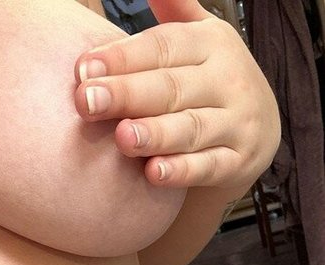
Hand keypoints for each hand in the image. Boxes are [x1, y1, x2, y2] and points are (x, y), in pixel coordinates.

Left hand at [74, 0, 280, 188]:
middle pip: (171, 87)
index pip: (163, 47)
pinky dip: (182, 171)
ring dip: (155, 134)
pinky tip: (154, 174)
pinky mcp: (238, 162)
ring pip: (191, 128)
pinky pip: (208, 167)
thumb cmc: (211, 84)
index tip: (83, 70)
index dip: (122, 58)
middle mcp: (228, 81)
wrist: (257, 132)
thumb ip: (175, 16)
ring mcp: (237, 123)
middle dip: (127, 94)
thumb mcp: (202, 42)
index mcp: (212, 45)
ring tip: (122, 138)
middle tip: (87, 102)